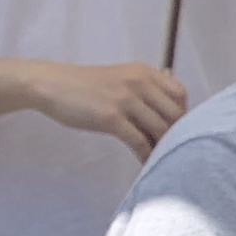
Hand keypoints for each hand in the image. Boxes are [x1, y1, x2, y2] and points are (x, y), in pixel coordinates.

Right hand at [25, 59, 186, 158]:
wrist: (51, 85)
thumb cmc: (85, 86)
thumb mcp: (121, 79)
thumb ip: (144, 91)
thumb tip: (167, 118)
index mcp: (144, 72)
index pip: (180, 94)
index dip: (184, 115)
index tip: (177, 130)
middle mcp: (139, 82)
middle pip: (175, 114)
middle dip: (178, 135)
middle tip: (173, 150)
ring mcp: (126, 100)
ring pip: (160, 129)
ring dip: (164, 148)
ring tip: (162, 160)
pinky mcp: (111, 118)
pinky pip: (139, 142)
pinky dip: (146, 156)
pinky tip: (145, 164)